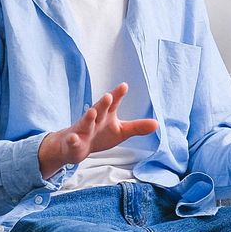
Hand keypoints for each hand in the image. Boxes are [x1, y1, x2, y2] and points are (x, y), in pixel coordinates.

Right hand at [38, 83, 160, 177]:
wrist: (76, 146)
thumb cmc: (100, 134)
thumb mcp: (121, 131)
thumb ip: (137, 127)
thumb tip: (157, 124)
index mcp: (106, 114)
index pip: (113, 103)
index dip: (118, 95)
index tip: (124, 85)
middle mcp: (94, 119)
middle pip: (99, 109)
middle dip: (103, 103)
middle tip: (109, 96)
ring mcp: (83, 129)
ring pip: (85, 123)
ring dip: (88, 117)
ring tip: (92, 111)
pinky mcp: (74, 141)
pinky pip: (73, 140)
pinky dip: (73, 139)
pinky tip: (73, 138)